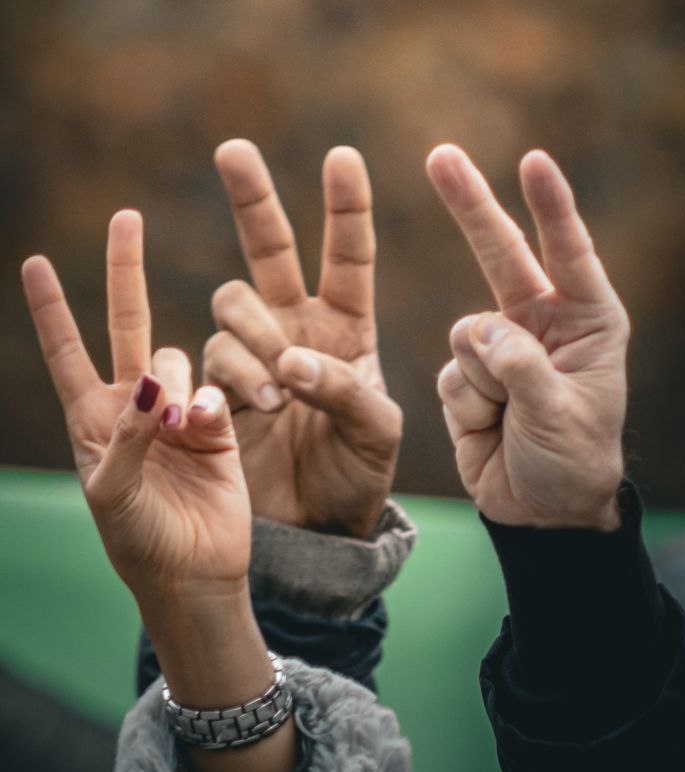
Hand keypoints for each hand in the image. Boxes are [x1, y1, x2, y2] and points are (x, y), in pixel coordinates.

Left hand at [21, 211, 251, 597]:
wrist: (194, 572)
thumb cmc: (138, 542)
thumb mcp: (110, 494)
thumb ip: (125, 435)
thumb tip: (150, 380)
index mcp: (92, 421)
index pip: (66, 353)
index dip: (51, 309)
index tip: (35, 261)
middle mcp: (133, 407)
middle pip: (126, 325)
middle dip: (123, 273)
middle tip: (126, 217)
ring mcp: (177, 414)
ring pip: (175, 359)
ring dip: (173, 382)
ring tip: (177, 430)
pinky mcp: (218, 425)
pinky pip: (213, 389)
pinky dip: (206, 404)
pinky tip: (202, 433)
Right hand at [204, 141, 401, 538]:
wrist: (320, 522)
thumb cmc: (360, 473)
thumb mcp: (377, 430)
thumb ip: (344, 389)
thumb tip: (292, 361)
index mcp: (348, 328)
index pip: (348, 255)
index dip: (345, 207)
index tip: (341, 157)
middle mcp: (297, 328)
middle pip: (270, 249)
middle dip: (254, 200)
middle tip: (234, 150)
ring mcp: (257, 354)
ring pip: (233, 305)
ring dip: (255, 337)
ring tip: (283, 390)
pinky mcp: (222, 386)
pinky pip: (213, 357)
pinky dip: (235, 375)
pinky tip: (258, 405)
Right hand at [428, 146, 628, 530]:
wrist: (539, 509)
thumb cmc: (572, 461)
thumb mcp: (562, 416)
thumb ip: (523, 366)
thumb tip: (478, 328)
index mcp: (587, 323)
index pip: (569, 254)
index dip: (550, 207)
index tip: (533, 161)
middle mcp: (540, 324)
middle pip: (500, 255)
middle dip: (471, 207)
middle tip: (441, 156)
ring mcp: (498, 348)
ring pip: (466, 332)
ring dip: (483, 379)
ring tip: (509, 416)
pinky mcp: (465, 375)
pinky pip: (448, 370)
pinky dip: (465, 400)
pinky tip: (489, 425)